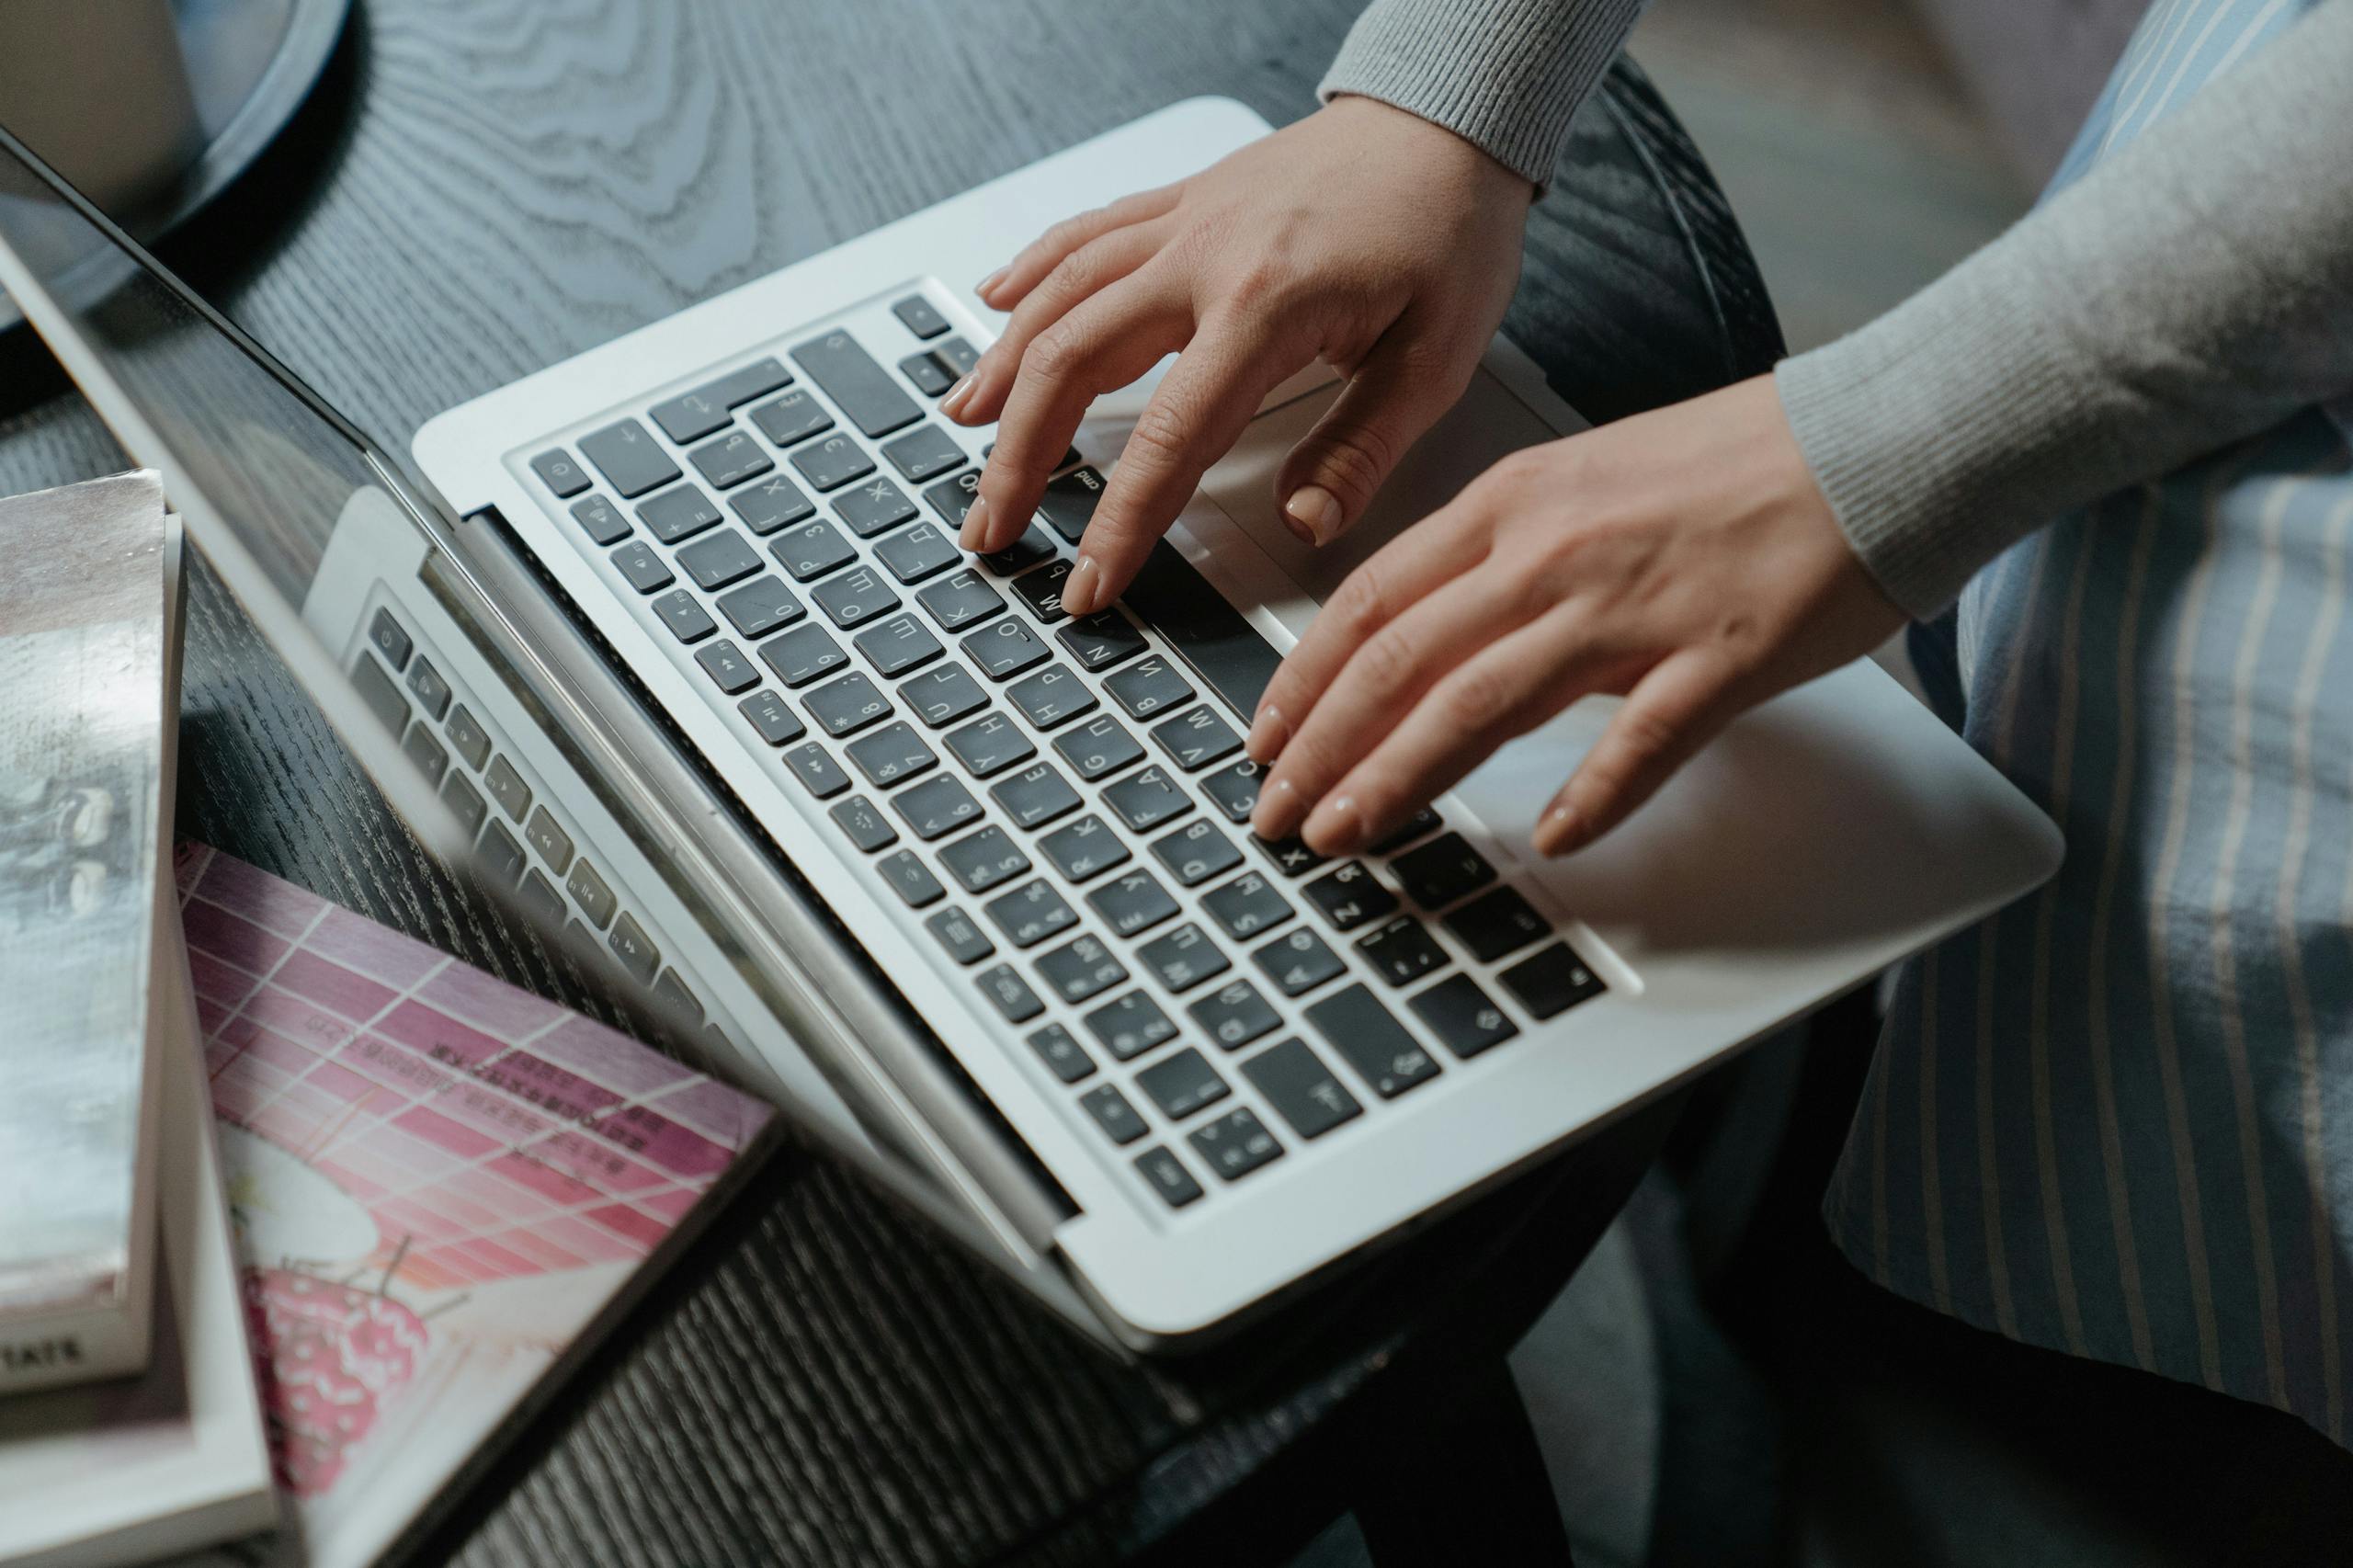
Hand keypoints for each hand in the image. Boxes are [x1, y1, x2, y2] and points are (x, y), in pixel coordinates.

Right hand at [943, 95, 1533, 614]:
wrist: (1448, 117)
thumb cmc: (1450, 232)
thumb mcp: (1436, 356)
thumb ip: (1361, 447)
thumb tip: (1304, 525)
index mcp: (1268, 305)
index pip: (1168, 436)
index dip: (1119, 521)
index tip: (1089, 582)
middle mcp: (1204, 255)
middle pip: (1072, 360)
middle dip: (1019, 457)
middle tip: (991, 528)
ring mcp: (1183, 220)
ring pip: (1058, 294)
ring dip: (1002, 369)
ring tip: (963, 433)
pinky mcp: (1180, 200)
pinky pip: (1082, 235)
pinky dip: (1029, 275)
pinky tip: (991, 306)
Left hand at [1243, 377, 1906, 857]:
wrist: (1877, 438)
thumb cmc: (1737, 464)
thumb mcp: (1583, 480)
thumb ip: (1500, 552)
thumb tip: (1425, 629)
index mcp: (1513, 506)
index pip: (1370, 602)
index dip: (1302, 680)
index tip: (1262, 740)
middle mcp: (1552, 554)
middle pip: (1400, 660)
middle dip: (1321, 748)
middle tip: (1276, 815)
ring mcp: (1632, 608)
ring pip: (1480, 702)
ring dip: (1399, 778)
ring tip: (1348, 837)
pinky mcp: (1718, 658)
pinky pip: (1639, 741)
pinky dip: (1590, 798)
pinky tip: (1548, 845)